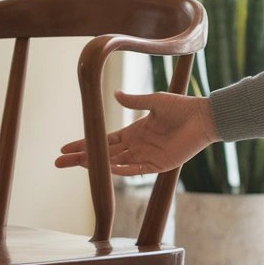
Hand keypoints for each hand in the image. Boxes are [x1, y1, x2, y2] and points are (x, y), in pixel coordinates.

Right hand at [55, 91, 217, 175]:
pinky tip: (105, 169)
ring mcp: (146, 157)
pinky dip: (120, 170)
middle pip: (103, 154)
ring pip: (115, 163)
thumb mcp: (154, 101)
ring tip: (76, 164)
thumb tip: (113, 94)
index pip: (103, 140)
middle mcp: (136, 146)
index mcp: (134, 131)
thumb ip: (134, 100)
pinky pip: (135, 170)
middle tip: (59, 162)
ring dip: (96, 164)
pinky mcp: (158, 166)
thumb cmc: (182, 107)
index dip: (84, 144)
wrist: (204, 118)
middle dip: (81, 158)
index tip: (66, 148)